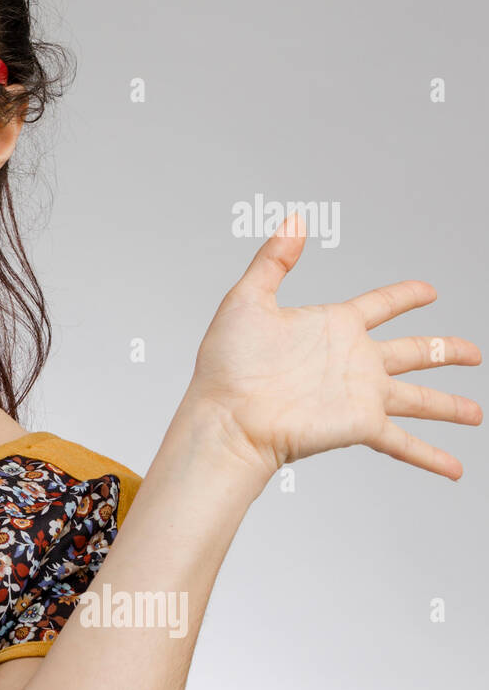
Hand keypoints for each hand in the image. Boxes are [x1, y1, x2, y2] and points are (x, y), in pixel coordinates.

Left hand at [186, 214, 481, 483]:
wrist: (226, 418)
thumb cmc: (227, 366)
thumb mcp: (247, 300)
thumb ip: (273, 260)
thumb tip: (293, 219)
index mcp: (333, 327)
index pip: (381, 305)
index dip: (406, 296)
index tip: (429, 291)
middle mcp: (353, 361)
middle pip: (414, 351)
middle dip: (445, 350)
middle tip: (474, 351)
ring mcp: (361, 396)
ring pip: (420, 399)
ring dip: (450, 405)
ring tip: (475, 413)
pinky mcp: (361, 426)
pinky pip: (405, 443)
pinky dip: (432, 457)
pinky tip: (455, 470)